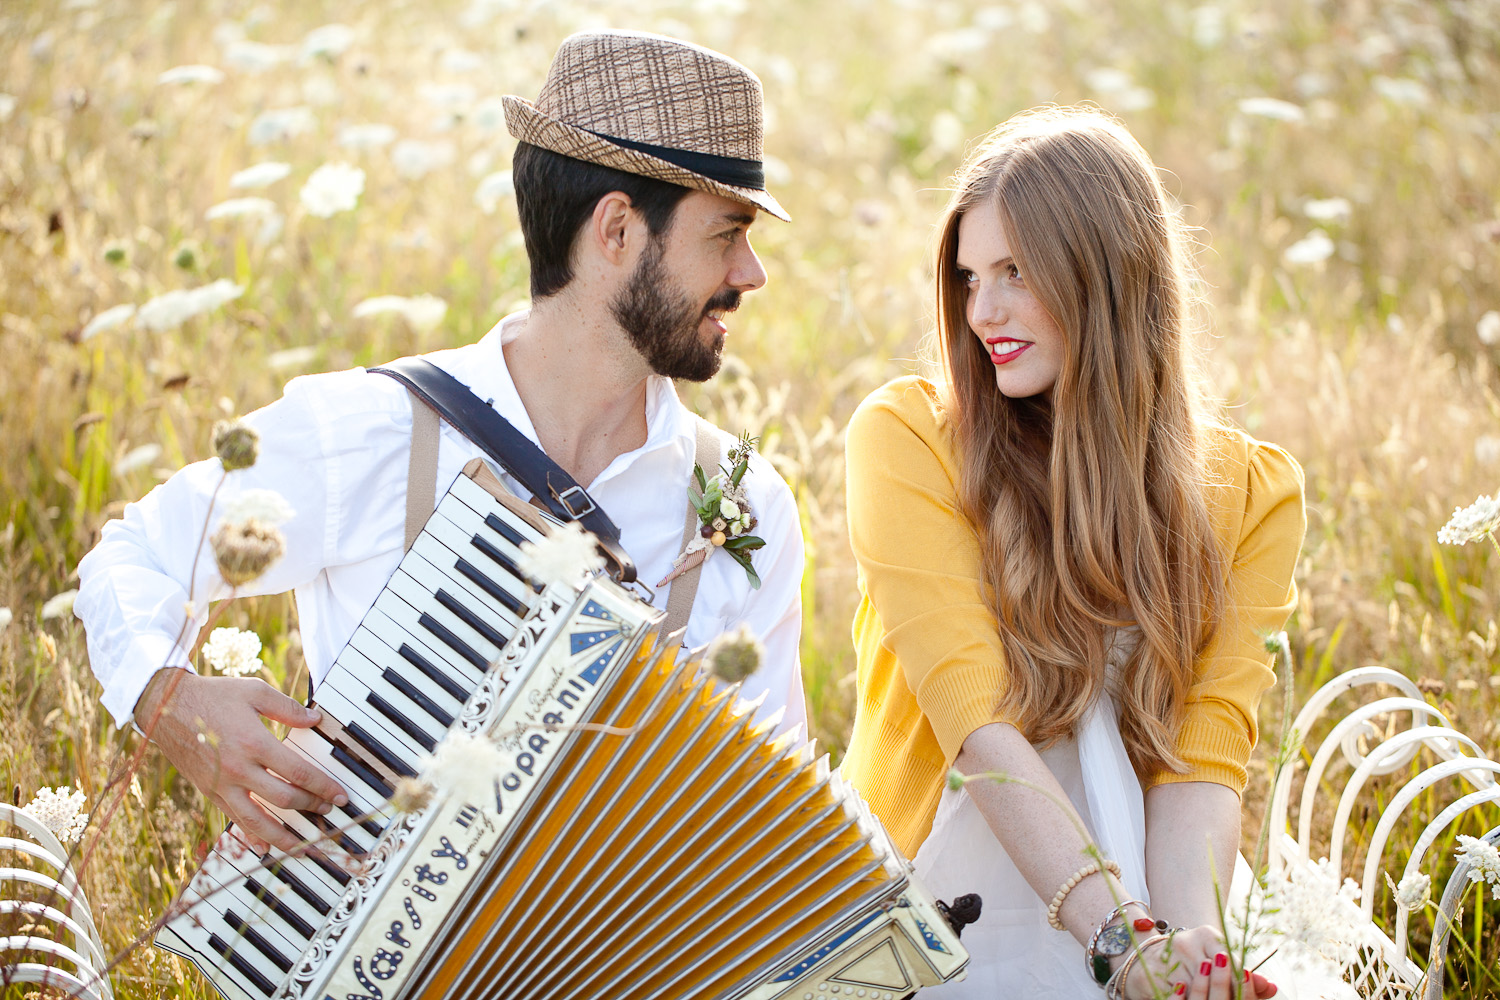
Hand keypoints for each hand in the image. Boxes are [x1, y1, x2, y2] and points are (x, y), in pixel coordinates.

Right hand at [135, 668, 348, 853]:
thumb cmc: (213, 696)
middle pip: (283, 798)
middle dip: (311, 806)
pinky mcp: (209, 792)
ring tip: (304, 845)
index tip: (340, 795)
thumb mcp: (254, 692)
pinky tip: (264, 848)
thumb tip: (315, 719)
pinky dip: (251, 836)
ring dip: (284, 835)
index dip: (323, 786)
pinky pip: (233, 820)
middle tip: (329, 810)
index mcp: (254, 742)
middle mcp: (238, 769)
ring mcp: (222, 784)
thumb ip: (287, 708)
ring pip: (257, 820)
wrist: (165, 708)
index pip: (298, 772)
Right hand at [1126, 926, 1277, 998]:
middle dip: (1225, 994)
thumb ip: (1244, 976)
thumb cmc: (1189, 961)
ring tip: (1211, 999)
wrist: (1146, 956)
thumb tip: (1271, 987)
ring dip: (1206, 998)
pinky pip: (1177, 997)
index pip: (1230, 961)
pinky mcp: (1153, 976)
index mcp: (1206, 935)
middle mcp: (1186, 943)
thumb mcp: (1216, 961)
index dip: (1240, 981)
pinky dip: (1186, 999)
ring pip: (1196, 991)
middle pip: (1215, 978)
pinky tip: (1191, 999)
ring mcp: (1167, 959)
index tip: (1244, 991)